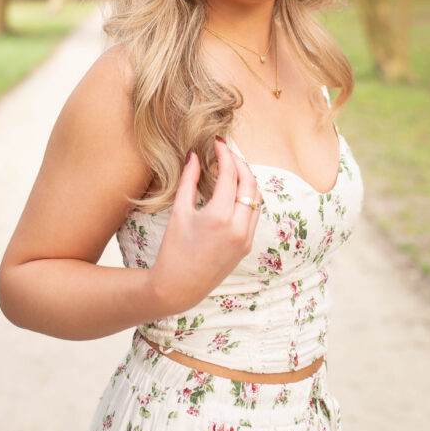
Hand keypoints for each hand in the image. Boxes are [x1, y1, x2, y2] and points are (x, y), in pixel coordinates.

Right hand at [148, 138, 261, 315]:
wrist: (178, 288)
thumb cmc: (173, 250)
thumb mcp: (179, 212)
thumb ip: (189, 180)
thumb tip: (194, 155)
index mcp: (220, 216)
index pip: (230, 174)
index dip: (225, 154)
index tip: (217, 142)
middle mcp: (238, 227)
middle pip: (249, 182)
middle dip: (239, 163)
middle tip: (225, 152)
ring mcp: (245, 238)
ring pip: (256, 198)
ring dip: (246, 179)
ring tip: (230, 168)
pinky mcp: (246, 246)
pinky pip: (254, 214)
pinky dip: (247, 197)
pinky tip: (234, 191)